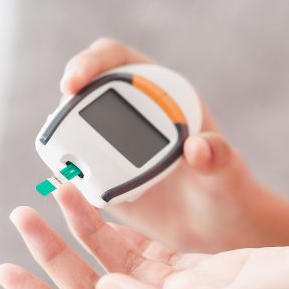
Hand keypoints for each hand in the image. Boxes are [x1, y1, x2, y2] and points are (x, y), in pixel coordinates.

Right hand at [58, 37, 288, 251]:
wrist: (215, 228)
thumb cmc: (227, 191)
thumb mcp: (227, 175)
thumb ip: (219, 158)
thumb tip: (198, 147)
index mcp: (162, 92)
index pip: (116, 60)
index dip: (90, 62)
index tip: (75, 80)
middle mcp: (130, 110)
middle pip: (84, 90)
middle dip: (67, 102)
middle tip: (61, 122)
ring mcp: (111, 142)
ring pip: (72, 128)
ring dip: (62, 139)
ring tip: (67, 161)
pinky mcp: (99, 175)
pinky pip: (73, 168)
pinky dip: (64, 173)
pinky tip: (68, 188)